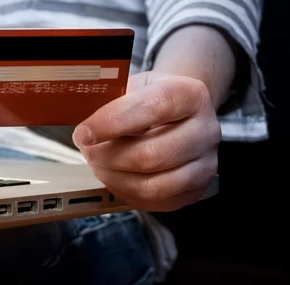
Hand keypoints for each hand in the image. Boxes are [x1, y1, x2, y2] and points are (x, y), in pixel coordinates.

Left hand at [73, 72, 220, 211]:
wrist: (179, 113)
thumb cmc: (151, 98)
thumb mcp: (134, 85)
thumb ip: (112, 100)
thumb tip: (84, 127)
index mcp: (191, 94)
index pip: (154, 107)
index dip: (113, 122)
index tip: (83, 133)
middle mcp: (206, 130)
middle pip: (151, 155)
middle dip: (108, 157)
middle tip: (87, 150)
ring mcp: (205, 164)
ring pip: (153, 185)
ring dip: (114, 178)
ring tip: (98, 164)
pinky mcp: (196, 190)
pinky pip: (156, 202)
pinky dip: (126, 192)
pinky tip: (114, 176)